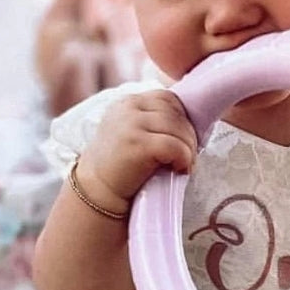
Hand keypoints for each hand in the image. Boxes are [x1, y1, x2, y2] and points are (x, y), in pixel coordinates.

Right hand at [75, 90, 197, 208]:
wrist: (96, 191)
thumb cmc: (121, 166)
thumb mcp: (132, 132)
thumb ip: (153, 120)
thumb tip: (192, 122)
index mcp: (129, 102)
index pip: (168, 99)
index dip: (183, 119)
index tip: (182, 141)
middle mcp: (129, 107)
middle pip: (177, 113)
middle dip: (189, 136)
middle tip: (187, 157)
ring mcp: (132, 124)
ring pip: (180, 128)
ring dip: (189, 149)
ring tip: (183, 165)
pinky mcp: (138, 144)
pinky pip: (176, 146)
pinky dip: (184, 159)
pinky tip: (179, 170)